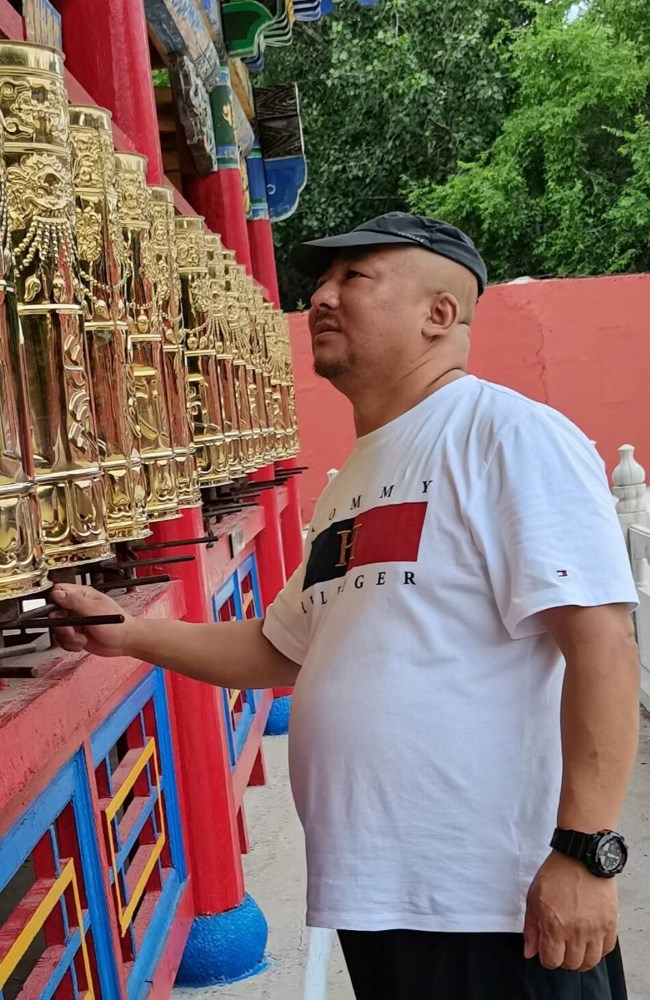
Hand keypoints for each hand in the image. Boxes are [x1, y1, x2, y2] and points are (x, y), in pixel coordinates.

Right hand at [50, 584, 132, 657]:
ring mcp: (76, 621)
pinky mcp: (76, 634)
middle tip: (71, 630)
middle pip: (54, 613)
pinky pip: (63, 640)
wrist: (125, 642)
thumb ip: (74, 601)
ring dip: (68, 637)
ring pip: (58, 629)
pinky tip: (83, 642)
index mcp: (82, 595)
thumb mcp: (94, 610)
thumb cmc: (117, 623)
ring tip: (81, 637)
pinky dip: (71, 644)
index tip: (58, 612)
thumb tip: (57, 594)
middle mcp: (76, 607)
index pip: (58, 591)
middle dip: (61, 625)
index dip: (54, 601)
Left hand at [523, 851, 617, 971]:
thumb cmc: (556, 873)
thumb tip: (529, 952)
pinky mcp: (610, 924)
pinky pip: (607, 950)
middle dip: (563, 959)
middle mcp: (575, 932)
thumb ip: (531, 928)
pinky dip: (598, 950)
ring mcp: (595, 929)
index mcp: (554, 926)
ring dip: (581, 959)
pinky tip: (591, 940)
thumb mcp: (534, 898)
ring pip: (590, 962)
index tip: (547, 950)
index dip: (547, 958)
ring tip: (576, 947)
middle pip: (571, 964)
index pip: (551, 961)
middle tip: (561, 947)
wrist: (580, 856)